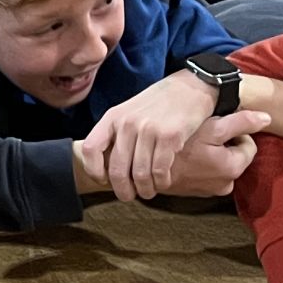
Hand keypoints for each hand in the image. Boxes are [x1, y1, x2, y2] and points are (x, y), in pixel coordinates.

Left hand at [83, 74, 219, 202]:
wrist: (191, 86)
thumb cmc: (160, 103)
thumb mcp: (130, 111)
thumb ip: (118, 133)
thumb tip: (108, 165)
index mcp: (113, 117)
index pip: (91, 149)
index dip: (94, 170)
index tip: (104, 181)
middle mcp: (127, 123)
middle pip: (117, 169)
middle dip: (123, 190)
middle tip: (130, 196)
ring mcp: (148, 130)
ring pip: (140, 174)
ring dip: (145, 189)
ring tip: (149, 191)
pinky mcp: (170, 136)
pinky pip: (160, 170)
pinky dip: (162, 182)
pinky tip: (164, 181)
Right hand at [156, 109, 268, 197]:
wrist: (145, 168)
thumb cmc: (179, 145)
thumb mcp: (212, 128)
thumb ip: (241, 122)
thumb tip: (268, 118)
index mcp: (233, 168)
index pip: (247, 144)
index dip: (232, 132)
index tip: (213, 127)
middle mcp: (225, 185)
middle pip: (233, 156)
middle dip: (221, 145)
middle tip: (201, 135)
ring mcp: (209, 191)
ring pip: (218, 165)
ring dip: (209, 155)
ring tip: (191, 145)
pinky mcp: (195, 193)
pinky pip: (204, 174)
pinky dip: (198, 165)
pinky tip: (184, 157)